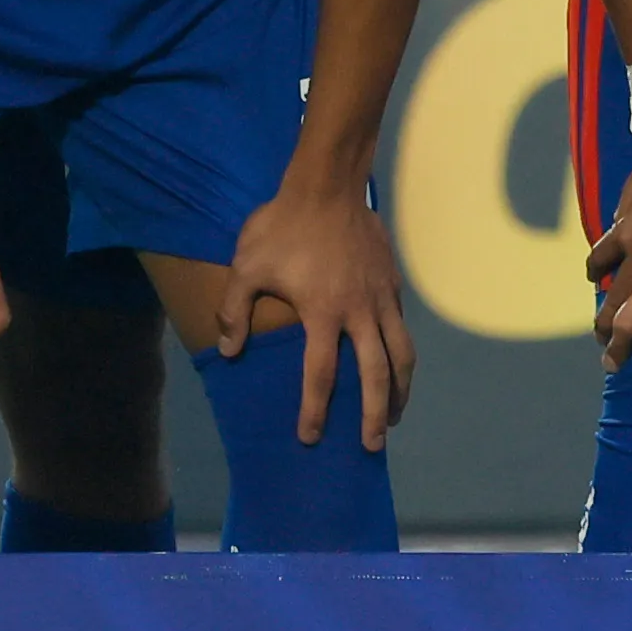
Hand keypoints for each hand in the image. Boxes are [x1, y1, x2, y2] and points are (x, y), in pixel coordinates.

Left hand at [224, 174, 411, 451]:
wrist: (328, 184)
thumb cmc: (283, 226)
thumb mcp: (247, 265)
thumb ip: (234, 310)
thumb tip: (229, 352)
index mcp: (323, 314)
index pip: (321, 375)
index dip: (315, 410)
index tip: (310, 437)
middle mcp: (359, 312)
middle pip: (375, 375)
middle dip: (376, 414)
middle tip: (373, 446)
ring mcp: (381, 297)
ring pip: (401, 353)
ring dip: (400, 389)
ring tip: (397, 416)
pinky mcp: (392, 282)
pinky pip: (402, 326)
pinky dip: (402, 353)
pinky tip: (397, 365)